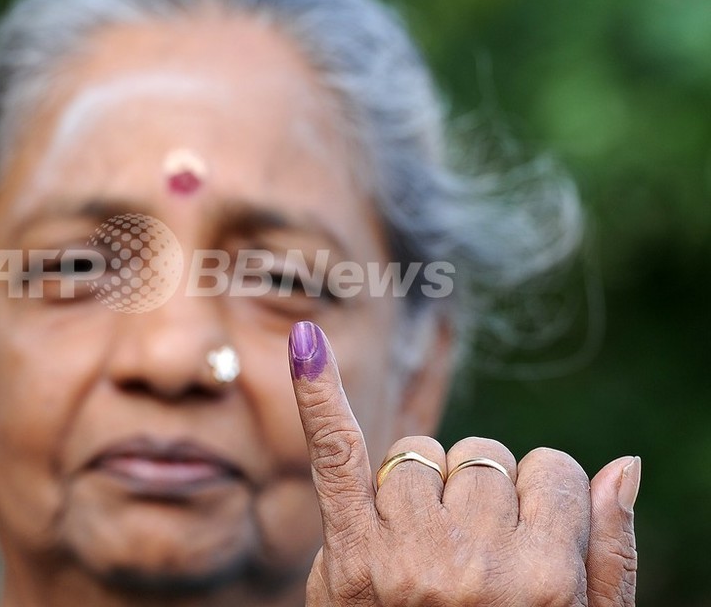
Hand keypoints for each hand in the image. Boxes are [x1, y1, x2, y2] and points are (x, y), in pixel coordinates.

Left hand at [288, 321, 638, 605]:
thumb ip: (609, 554)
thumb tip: (622, 465)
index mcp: (546, 583)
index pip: (552, 470)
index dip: (538, 498)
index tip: (522, 540)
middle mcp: (476, 566)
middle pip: (481, 456)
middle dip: (478, 492)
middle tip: (462, 558)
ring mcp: (406, 557)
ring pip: (420, 453)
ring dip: (422, 485)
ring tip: (418, 551)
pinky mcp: (348, 554)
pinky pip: (337, 455)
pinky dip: (318, 394)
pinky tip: (304, 344)